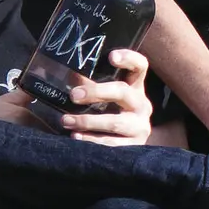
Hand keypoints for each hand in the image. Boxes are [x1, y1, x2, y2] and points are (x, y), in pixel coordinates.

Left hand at [35, 48, 154, 145]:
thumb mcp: (102, 98)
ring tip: (66, 120)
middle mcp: (142, 105)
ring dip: (88, 121)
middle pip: (123, 92)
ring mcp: (140, 127)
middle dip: (96, 92)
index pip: (139, 66)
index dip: (129, 58)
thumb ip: (87, 85)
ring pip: (115, 122)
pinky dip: (92, 140)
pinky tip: (76, 137)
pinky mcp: (134, 146)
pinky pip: (112, 143)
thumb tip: (66, 73)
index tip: (111, 56)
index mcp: (135, 88)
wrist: (127, 151)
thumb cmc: (110, 115)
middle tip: (74, 95)